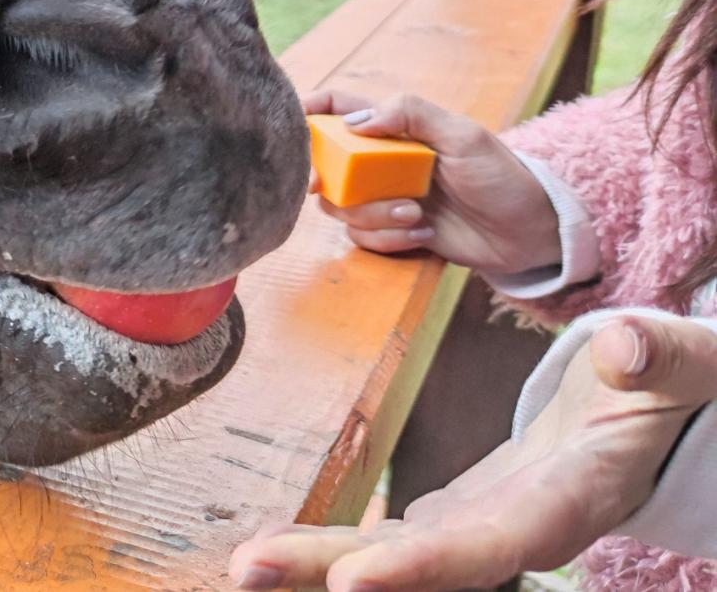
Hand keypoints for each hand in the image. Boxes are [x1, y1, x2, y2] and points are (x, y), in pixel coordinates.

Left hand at [227, 315, 716, 591]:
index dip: (428, 566)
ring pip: (397, 556)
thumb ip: (662, 357)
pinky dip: (334, 548)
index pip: (495, 542)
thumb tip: (629, 348)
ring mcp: (485, 528)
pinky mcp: (461, 516)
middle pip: (423, 563)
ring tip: (243, 566)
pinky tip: (276, 550)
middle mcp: (521, 528)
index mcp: (573, 498)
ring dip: (319, 564)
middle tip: (248, 568)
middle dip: (335, 571)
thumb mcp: (684, 364)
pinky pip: (392, 540)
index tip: (353, 578)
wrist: (667, 413)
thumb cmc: (673, 383)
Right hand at [304, 90, 561, 274]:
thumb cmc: (503, 176)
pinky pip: (362, 236)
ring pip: (341, 205)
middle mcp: (383, 162)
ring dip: (371, 214)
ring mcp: (386, 197)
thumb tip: (355, 122)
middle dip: (331, 178)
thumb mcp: (463, 136)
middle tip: (331, 186)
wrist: (531, 232)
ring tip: (414, 215)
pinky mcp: (394, 231)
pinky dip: (387, 239)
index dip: (312, 109)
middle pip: (328, 163)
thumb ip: (411, 115)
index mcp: (397, 129)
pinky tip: (422, 234)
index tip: (294, 120)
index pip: (341, 107)